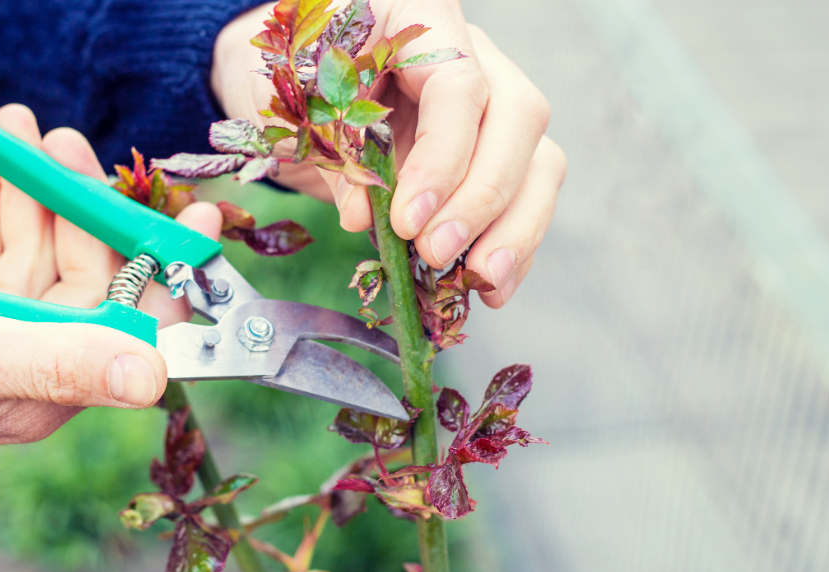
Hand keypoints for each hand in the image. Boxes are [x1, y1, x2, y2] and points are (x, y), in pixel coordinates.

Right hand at [0, 105, 223, 470]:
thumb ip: (58, 360)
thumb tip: (156, 380)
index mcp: (49, 385)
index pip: (131, 324)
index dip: (167, 270)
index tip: (198, 214)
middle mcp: (32, 358)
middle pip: (78, 268)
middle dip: (72, 199)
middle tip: (61, 135)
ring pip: (28, 245)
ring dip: (24, 185)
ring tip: (13, 121)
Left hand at [212, 2, 565, 307]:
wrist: (290, 77)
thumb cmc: (289, 75)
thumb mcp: (292, 102)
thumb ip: (328, 148)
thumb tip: (364, 218)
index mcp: (421, 20)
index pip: (460, 85)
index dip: (443, 158)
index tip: (407, 219)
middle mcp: (474, 55)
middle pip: (518, 119)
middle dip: (482, 199)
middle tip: (434, 252)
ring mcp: (491, 104)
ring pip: (538, 160)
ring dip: (514, 229)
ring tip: (481, 283)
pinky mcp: (492, 152)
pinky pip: (524, 195)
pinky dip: (512, 244)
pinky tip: (489, 287)